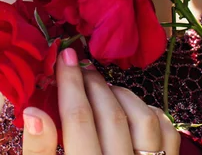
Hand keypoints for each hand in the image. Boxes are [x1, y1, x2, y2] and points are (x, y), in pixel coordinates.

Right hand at [22, 48, 180, 154]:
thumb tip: (34, 109)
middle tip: (78, 64)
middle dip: (92, 83)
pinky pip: (166, 135)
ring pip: (144, 120)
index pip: (78, 119)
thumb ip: (38, 151)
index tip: (63, 56)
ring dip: (121, 94)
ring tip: (102, 85)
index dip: (70, 83)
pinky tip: (130, 105)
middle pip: (111, 115)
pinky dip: (150, 112)